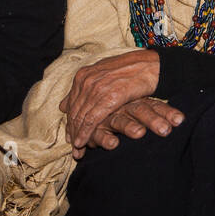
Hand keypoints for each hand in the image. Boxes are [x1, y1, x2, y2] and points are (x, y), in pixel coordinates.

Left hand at [59, 49, 178, 156]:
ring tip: (77, 151)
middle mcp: (87, 81)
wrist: (151, 64)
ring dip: (77, 136)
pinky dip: (85, 133)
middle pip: (74, 112)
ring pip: (80, 117)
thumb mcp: (103, 75)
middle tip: (73, 149)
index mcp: (83, 75)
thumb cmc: (130, 70)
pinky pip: (91, 119)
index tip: (69, 137)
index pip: (71, 104)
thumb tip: (62, 105)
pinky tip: (82, 143)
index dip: (70, 122)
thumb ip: (84, 89)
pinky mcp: (109, 97)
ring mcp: (97, 88)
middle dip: (72, 132)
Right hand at [106, 97, 185, 142]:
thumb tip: (182, 119)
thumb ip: (161, 116)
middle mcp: (125, 107)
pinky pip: (98, 132)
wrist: (98, 108)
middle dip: (152, 120)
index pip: (156, 106)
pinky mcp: (95, 127)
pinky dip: (105, 138)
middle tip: (164, 129)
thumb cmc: (128, 114)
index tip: (179, 121)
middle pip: (140, 111)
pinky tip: (113, 145)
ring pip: (120, 120)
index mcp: (139, 102)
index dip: (168, 113)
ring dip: (129, 127)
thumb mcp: (145, 112)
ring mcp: (109, 116)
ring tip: (139, 133)